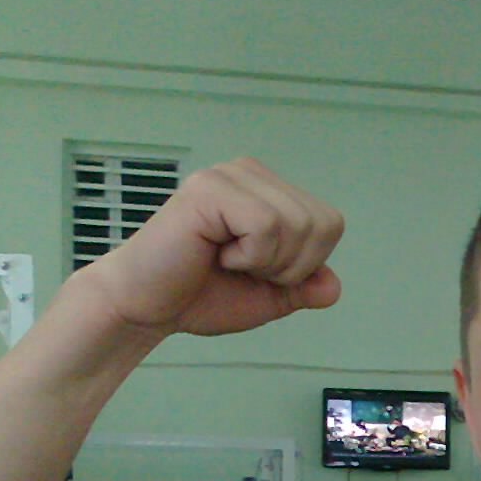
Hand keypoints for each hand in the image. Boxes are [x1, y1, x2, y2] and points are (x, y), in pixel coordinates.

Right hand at [85, 158, 343, 338]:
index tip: (259, 270)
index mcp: (268, 191)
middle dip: (290, 266)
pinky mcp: (209, 189)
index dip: (305, 264)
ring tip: (226, 259)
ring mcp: (229, 176)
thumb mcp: (268, 298)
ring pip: (296, 225)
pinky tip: (215, 253)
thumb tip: (332, 286)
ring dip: (266, 262)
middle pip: (321, 224)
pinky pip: (265, 226)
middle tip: (241, 267)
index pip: (330, 224)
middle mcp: (250, 174)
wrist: (148, 307)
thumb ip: (303, 288)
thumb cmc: (200, 294)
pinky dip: (248, 256)